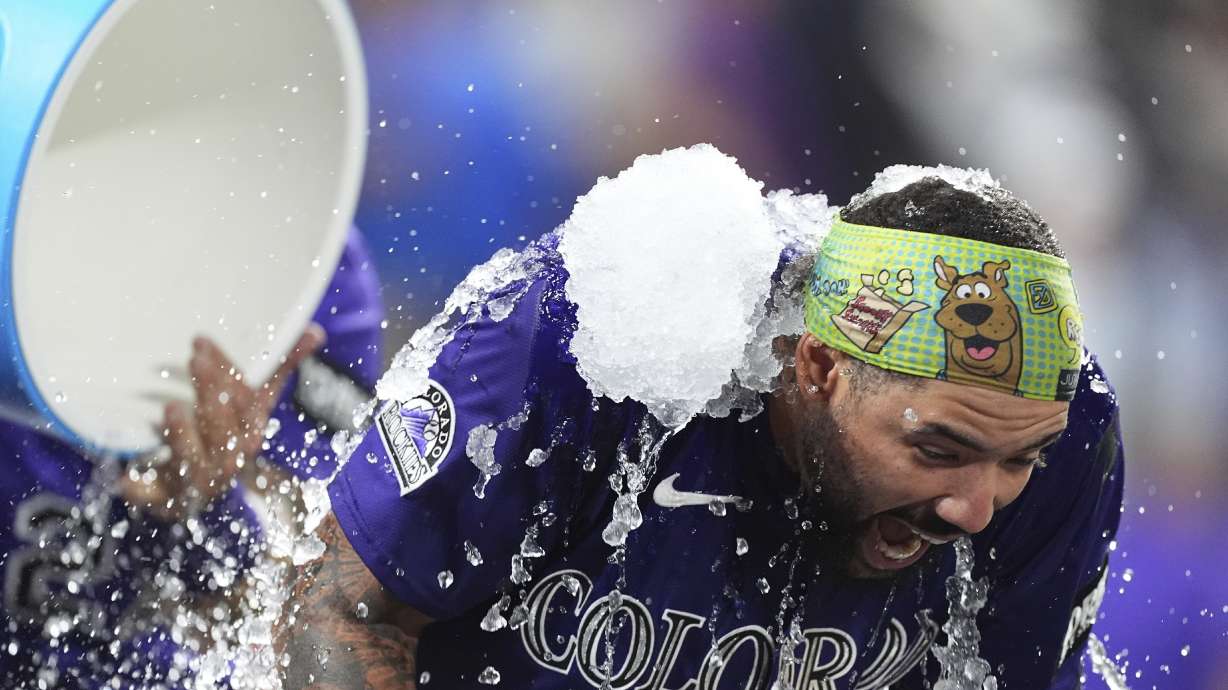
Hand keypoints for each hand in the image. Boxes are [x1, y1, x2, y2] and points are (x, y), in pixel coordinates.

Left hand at [123, 325, 324, 519]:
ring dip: (183, 435)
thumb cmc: (229, 435)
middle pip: (223, 428)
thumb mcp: (254, 401)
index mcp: (250, 434)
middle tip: (194, 360)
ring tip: (170, 407)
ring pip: (193, 460)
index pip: (244, 402)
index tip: (200, 343)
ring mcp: (198, 481)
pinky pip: (154, 497)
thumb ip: (281, 367)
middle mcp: (229, 460)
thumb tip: (317, 330)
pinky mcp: (167, 499)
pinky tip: (127, 478)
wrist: (207, 493)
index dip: (225, 372)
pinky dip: (142, 491)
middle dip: (210, 393)